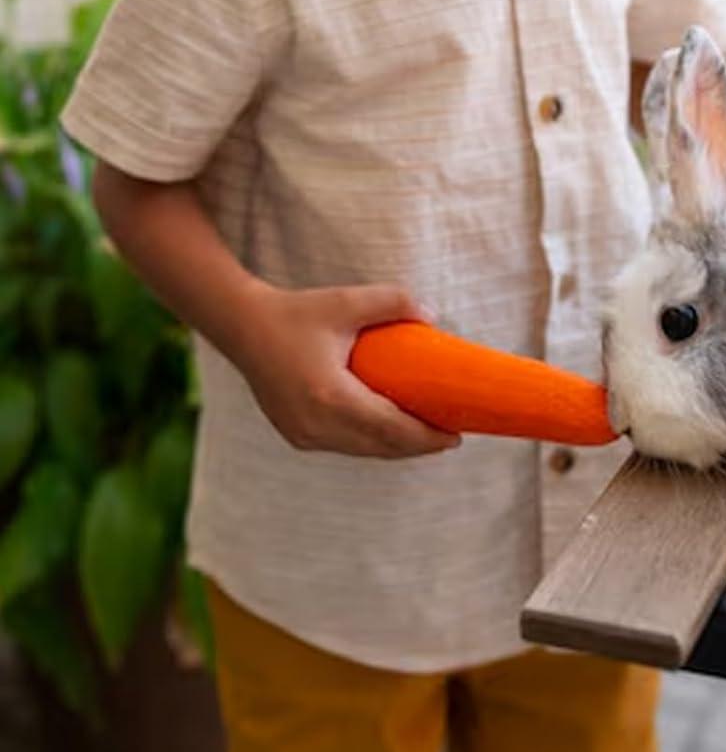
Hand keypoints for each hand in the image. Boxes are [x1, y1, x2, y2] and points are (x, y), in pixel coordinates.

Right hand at [228, 283, 462, 457]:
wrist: (243, 328)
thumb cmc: (297, 313)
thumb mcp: (348, 300)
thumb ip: (394, 302)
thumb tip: (434, 316)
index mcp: (330, 397)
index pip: (389, 429)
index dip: (425, 437)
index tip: (455, 436)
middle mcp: (315, 424)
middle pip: (379, 447)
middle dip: (417, 447)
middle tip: (451, 437)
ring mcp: (302, 434)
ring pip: (361, 450)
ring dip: (395, 447)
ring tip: (428, 436)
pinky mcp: (296, 434)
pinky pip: (343, 444)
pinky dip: (371, 442)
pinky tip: (391, 433)